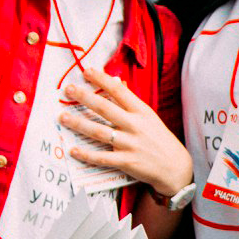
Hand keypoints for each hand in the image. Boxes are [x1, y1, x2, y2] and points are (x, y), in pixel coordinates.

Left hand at [61, 66, 192, 199]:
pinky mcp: (127, 162)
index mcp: (142, 112)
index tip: (86, 71)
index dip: (102, 80)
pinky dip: (87, 155)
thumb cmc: (160, 139)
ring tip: (63, 117)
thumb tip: (117, 82)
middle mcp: (135, 126)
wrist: (175, 167)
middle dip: (85, 97)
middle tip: (68, 90)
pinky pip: (103, 158)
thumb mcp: (150, 117)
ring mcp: (130, 144)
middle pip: (105, 108)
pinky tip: (74, 150)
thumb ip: (131, 102)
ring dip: (79, 124)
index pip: (119, 91)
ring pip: (100, 132)